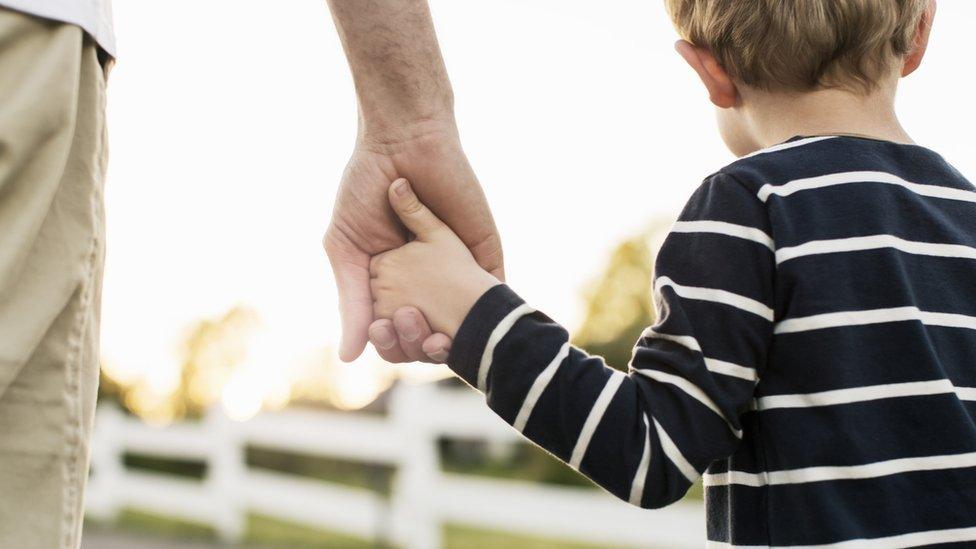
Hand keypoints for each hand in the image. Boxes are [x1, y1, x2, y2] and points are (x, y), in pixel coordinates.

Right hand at [323, 123, 503, 361]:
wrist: (401, 142)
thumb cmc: (364, 190)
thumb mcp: (347, 251)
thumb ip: (351, 302)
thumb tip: (349, 358)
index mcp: (391, 283)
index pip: (396, 330)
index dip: (394, 344)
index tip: (387, 342)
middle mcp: (426, 281)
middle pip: (430, 331)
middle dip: (424, 344)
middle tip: (417, 336)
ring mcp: (457, 268)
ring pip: (462, 320)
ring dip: (455, 335)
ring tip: (441, 336)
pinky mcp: (484, 251)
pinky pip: (492, 288)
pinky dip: (488, 310)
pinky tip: (479, 324)